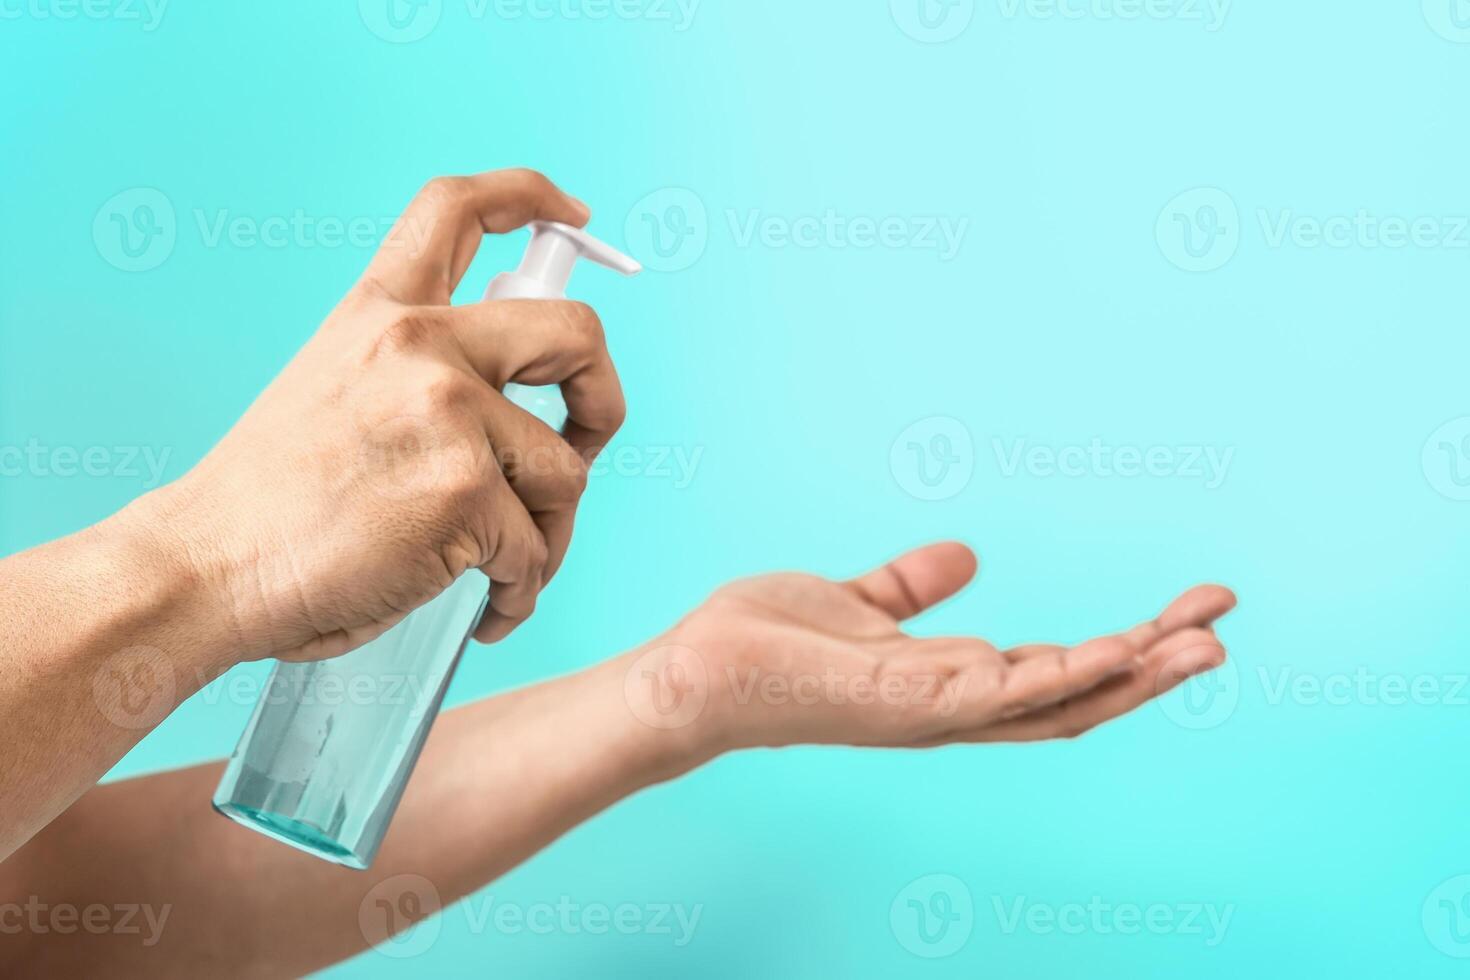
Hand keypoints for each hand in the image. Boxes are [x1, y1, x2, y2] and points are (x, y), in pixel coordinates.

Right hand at [124, 169, 625, 663]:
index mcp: (381, 312)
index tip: (574, 214)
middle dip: (602, 397)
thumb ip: (415, 372)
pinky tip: (492, 606)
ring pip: (566, 472)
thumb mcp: (333, 387)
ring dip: (550, 532)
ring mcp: (448, 414)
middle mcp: (420, 345)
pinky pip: (536, 547)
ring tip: (508, 568)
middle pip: (576, 332)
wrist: (208, 566)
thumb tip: (518, 410)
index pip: (456, 208)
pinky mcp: (465, 490)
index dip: (530, 194)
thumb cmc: (271, 502)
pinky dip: (522, 588)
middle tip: (585, 444)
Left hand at [621, 542, 1233, 756]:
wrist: (692, 671)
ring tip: (1203, 640)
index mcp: (949, 681)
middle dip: (1152, 662)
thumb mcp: (858, 601)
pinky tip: (1113, 650)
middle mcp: (953, 706)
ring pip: (1056, 701)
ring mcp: (933, 711)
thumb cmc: (766, 644)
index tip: (1183, 607)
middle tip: (1222, 620)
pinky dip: (1062, 674)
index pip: (1057, 669)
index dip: (1125, 646)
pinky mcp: (903, 703)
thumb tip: (967, 555)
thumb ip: (910, 587)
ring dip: (1132, 673)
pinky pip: (999, 694)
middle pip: (1077, 694)